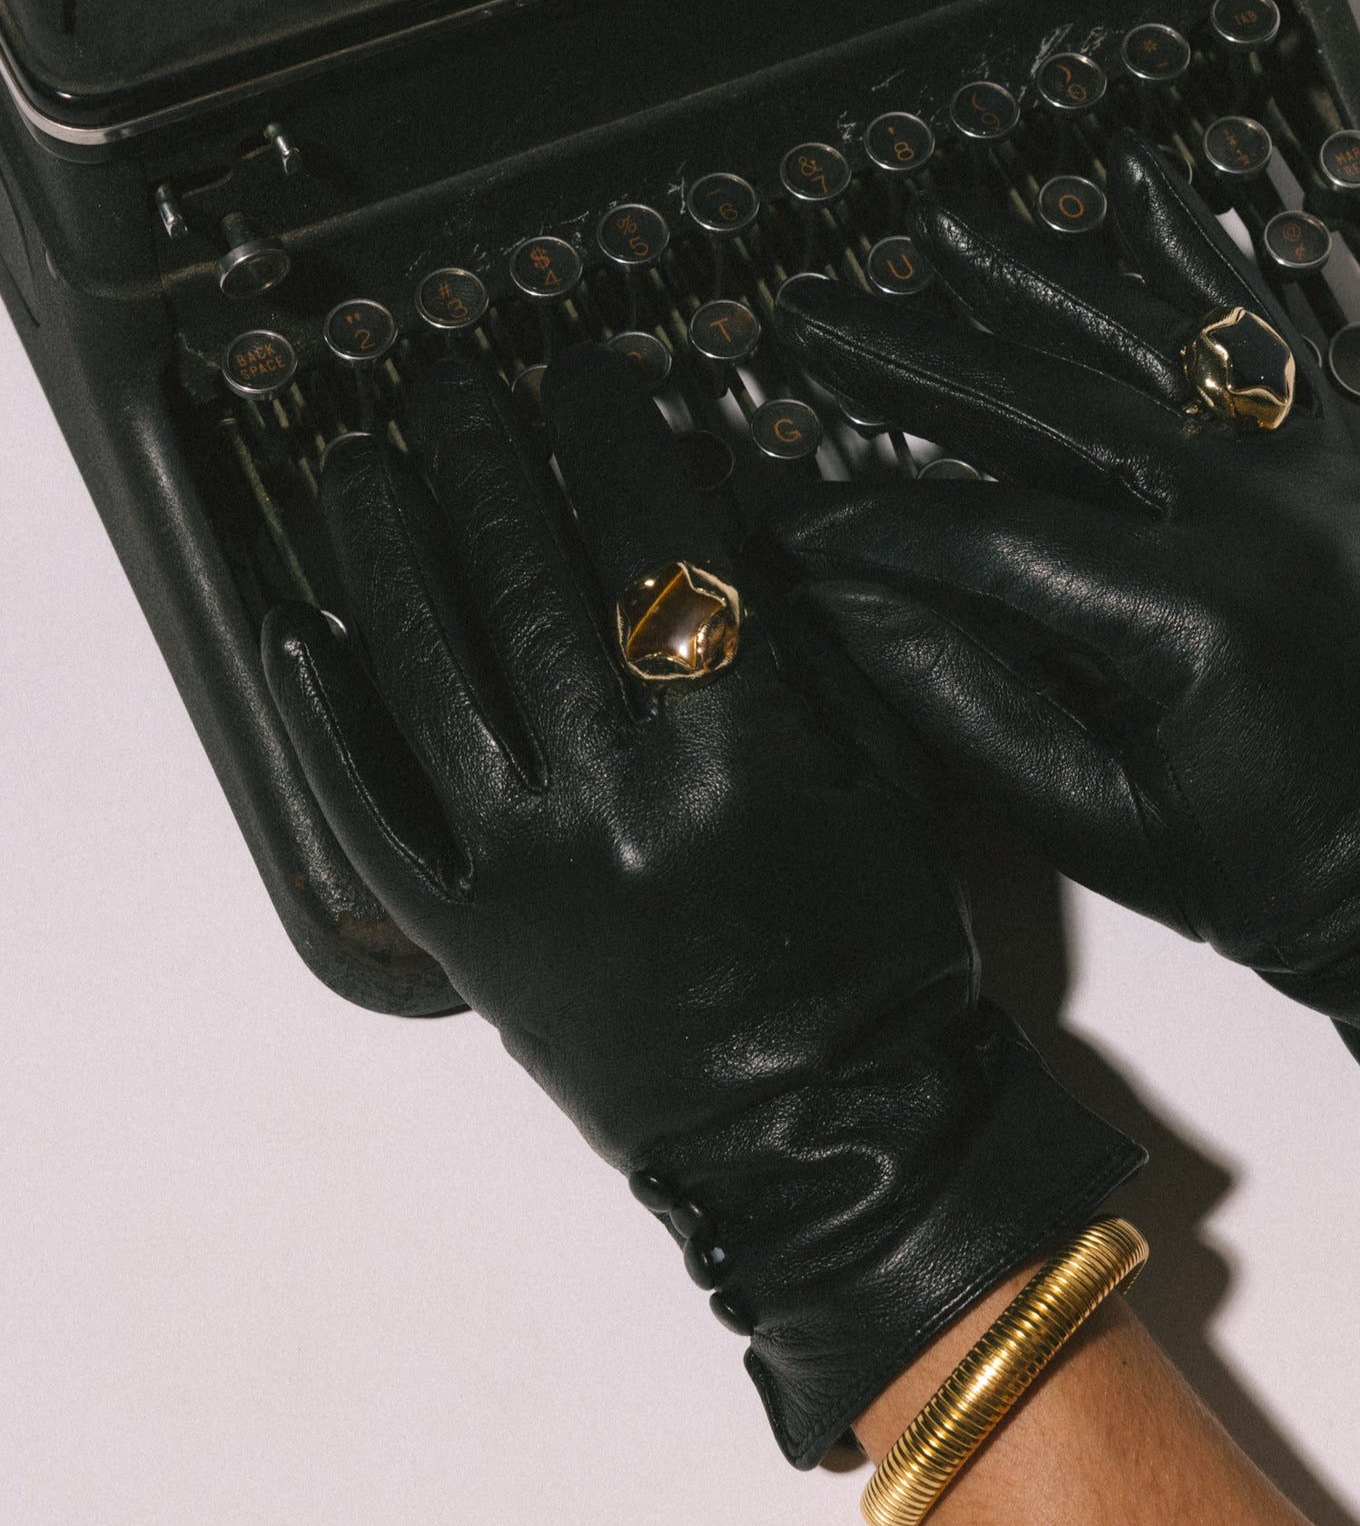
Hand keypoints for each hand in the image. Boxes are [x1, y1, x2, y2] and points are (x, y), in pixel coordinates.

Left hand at [260, 346, 1139, 1464]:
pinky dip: (323, 719)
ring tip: (362, 463)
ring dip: (387, 549)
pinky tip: (297, 631)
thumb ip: (816, 659)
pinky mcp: (470, 938)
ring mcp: (526, 870)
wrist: (835, 1145)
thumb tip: (728, 537)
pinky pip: (373, 815)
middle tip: (457, 381)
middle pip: (530, 585)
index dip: (619, 442)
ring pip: (430, 674)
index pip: (663, 551)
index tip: (593, 379)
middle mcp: (618, 801)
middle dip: (489, 459)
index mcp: (744, 759)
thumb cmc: (886, 967)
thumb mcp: (896, 791)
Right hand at [766, 134, 1359, 1116]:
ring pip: (1140, 339)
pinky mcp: (1326, 461)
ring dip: (1029, 275)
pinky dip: (1195, 250)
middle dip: (912, 359)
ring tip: (936, 223)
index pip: (984, 535)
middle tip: (813, 318)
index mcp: (1186, 618)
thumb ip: (963, 697)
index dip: (872, 525)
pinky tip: (1137, 176)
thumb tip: (852, 600)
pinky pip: (1255, 334)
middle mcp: (1246, 517)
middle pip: (1045, 405)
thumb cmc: (1269, 865)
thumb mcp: (1091, 817)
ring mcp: (1296, 473)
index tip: (794, 522)